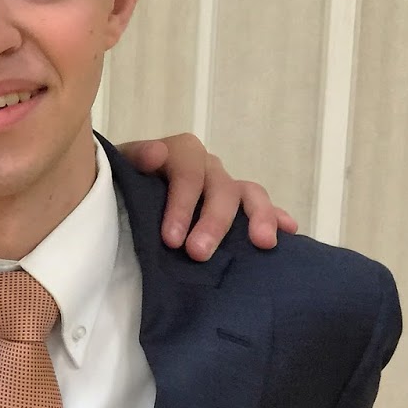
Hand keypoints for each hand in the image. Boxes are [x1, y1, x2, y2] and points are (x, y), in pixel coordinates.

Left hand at [119, 135, 297, 261]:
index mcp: (178, 153)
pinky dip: (276, 216)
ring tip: (263, 242)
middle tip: (199, 253)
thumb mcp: (118, 170)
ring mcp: (224, 185)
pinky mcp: (237, 206)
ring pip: (248, 194)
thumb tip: (155, 155)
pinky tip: (289, 231)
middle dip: (213, 221)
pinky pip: (262, 208)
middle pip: (220, 187)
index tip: (171, 240)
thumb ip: (134, 160)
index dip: (182, 204)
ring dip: (258, 217)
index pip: (187, 171)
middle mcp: (206, 167)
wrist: (121, 198)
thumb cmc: (118, 186)